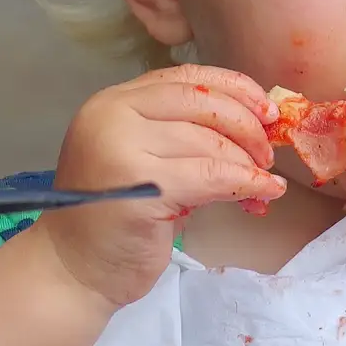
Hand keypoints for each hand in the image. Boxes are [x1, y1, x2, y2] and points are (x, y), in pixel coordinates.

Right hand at [32, 65, 285, 307]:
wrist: (76, 268)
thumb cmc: (117, 217)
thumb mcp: (148, 161)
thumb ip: (185, 135)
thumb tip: (256, 125)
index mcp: (114, 102)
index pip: (186, 77)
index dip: (235, 89)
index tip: (267, 110)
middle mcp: (113, 114)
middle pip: (202, 103)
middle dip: (248, 127)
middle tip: (268, 154)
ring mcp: (123, 147)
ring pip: (210, 142)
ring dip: (249, 164)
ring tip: (263, 184)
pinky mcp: (142, 185)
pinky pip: (212, 176)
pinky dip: (247, 184)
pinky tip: (263, 194)